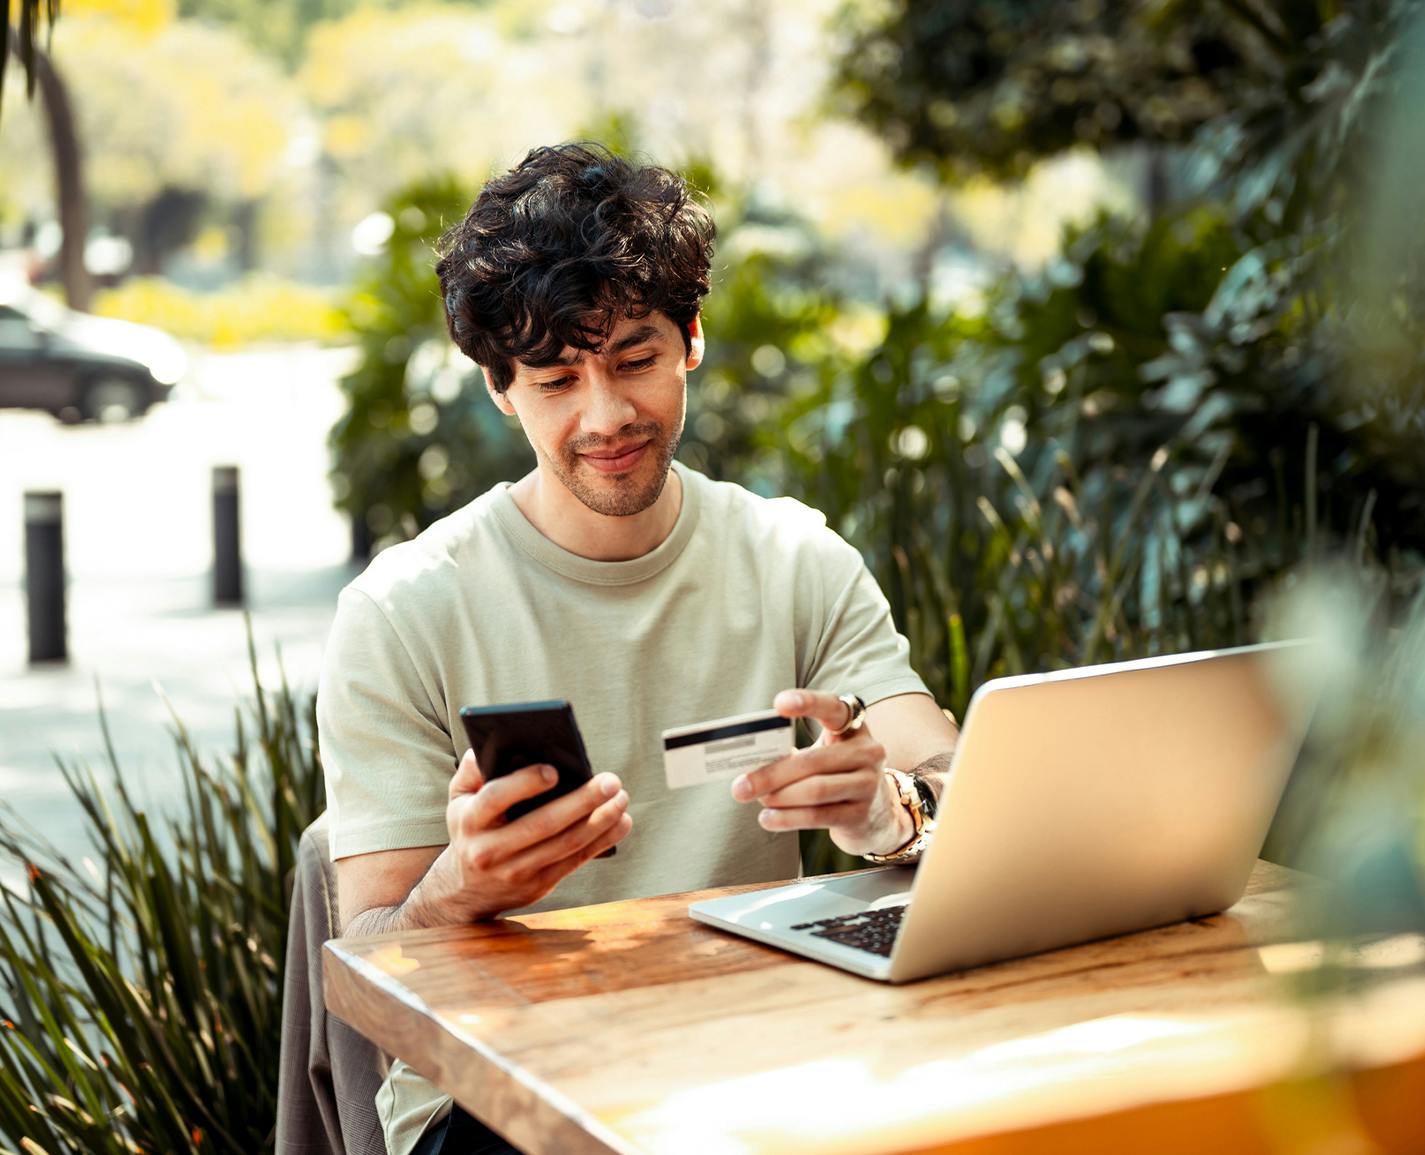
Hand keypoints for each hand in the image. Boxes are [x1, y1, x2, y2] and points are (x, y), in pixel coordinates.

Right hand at [428, 751, 632, 920]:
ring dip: (600, 822)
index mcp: (470, 820)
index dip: (525, 784)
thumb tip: (494, 743)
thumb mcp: (458, 799)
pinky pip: (575, 861)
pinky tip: (621, 822)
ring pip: (565, 845)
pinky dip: (602, 841)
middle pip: (542, 824)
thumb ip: (472, 770)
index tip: (555, 770)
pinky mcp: (538, 886)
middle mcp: (490, 850)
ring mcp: (515, 871)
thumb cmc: (470, 828)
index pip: (496, 798)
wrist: (466, 890)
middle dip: (581, 802)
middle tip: (610, 781)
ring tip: (621, 798)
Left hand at [729, 689, 913, 856]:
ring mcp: (868, 784)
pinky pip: (818, 816)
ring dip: (779, 797)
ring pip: (815, 790)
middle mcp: (868, 751)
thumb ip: (794, 753)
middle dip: (772, 774)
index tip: (779, 704)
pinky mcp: (861, 814)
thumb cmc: (836, 775)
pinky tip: (768, 819)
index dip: (808, 703)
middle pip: (813, 760)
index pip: (833, 708)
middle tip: (740, 786)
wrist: (877, 815)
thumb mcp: (823, 755)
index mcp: (854, 727)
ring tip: (756, 800)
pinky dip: (788, 818)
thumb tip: (750, 764)